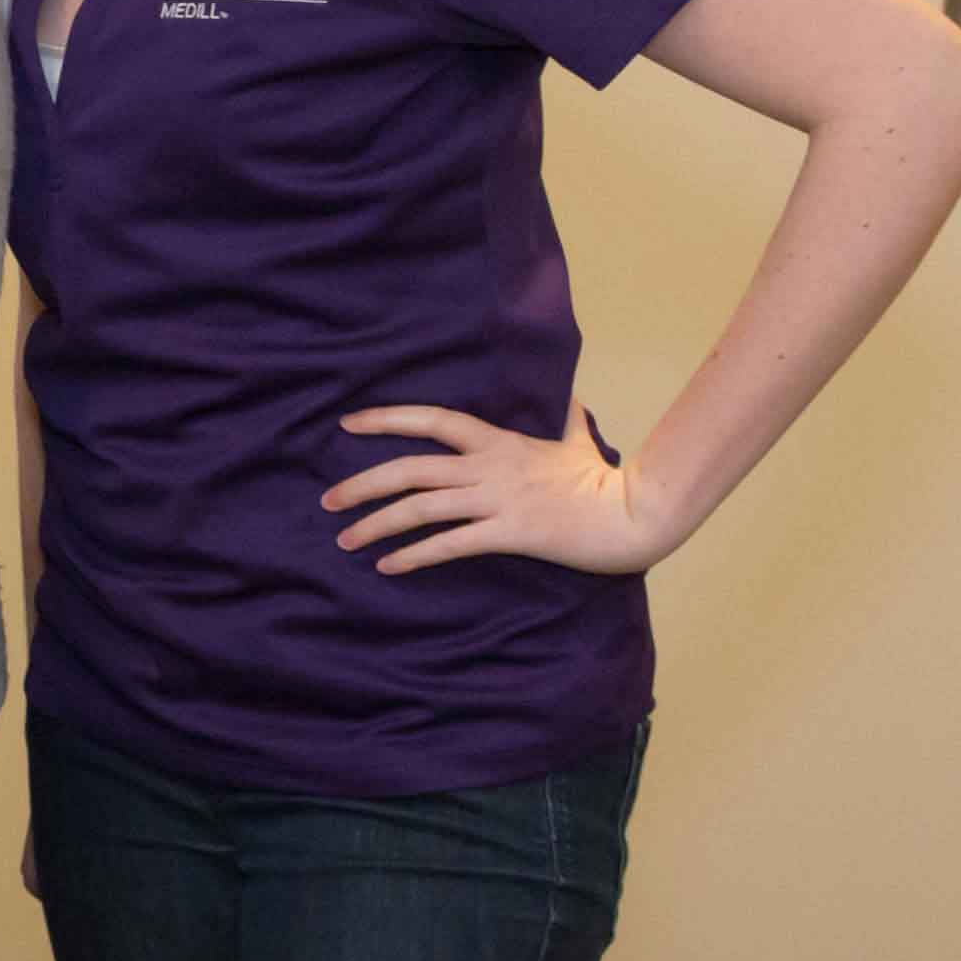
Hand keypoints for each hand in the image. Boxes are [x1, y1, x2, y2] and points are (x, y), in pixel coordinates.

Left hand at [323, 403, 691, 575]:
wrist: (633, 513)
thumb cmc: (602, 479)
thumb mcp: (578, 438)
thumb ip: (566, 416)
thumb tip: (571, 394)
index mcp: (498, 441)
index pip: (432, 420)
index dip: (387, 419)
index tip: (347, 425)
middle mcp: (489, 468)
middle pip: (409, 469)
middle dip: (361, 485)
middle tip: (326, 501)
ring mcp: (498, 501)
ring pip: (420, 508)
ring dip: (375, 525)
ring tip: (344, 539)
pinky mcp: (510, 534)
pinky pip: (449, 545)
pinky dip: (413, 555)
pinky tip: (387, 566)